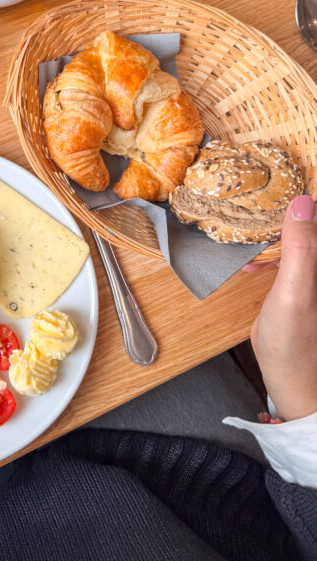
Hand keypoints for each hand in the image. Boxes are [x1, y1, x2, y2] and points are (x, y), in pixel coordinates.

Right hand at [250, 195, 316, 420]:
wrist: (291, 383)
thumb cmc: (294, 345)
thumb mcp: (294, 292)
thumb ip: (301, 249)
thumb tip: (304, 202)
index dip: (309, 199)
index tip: (287, 177)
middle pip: (310, 228)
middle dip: (289, 213)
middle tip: (260, 200)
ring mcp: (313, 278)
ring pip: (300, 240)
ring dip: (277, 234)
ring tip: (250, 230)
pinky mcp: (303, 288)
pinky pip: (290, 258)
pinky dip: (272, 255)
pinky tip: (252, 265)